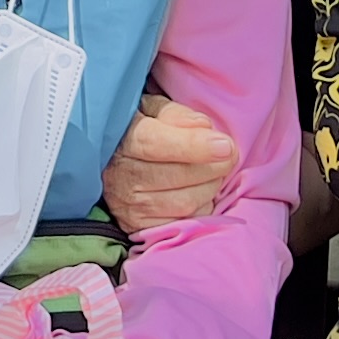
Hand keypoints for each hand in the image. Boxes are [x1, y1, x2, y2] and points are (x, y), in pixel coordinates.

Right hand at [100, 92, 238, 231]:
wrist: (110, 164)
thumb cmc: (138, 131)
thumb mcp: (151, 111)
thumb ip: (176, 114)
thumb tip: (204, 127)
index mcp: (121, 139)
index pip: (156, 143)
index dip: (193, 145)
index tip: (225, 146)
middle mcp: (120, 175)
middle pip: (177, 176)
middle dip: (213, 167)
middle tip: (228, 155)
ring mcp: (128, 205)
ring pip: (185, 202)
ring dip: (209, 187)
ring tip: (211, 173)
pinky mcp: (139, 227)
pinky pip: (185, 222)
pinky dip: (200, 207)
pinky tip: (196, 192)